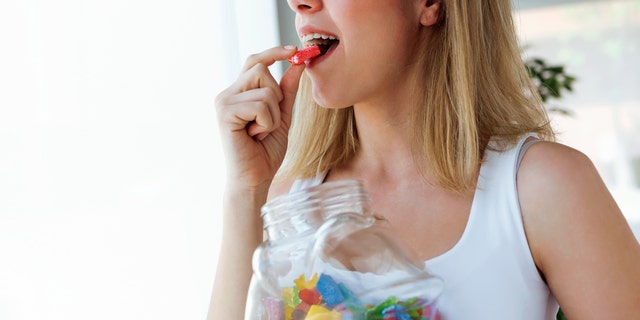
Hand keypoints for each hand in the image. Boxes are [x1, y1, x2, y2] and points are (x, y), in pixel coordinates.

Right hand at [215, 46, 304, 189]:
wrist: (255, 179)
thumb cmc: (265, 151)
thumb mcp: (281, 116)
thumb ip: (287, 91)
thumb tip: (298, 64)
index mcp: (238, 92)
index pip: (255, 62)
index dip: (273, 52)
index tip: (294, 50)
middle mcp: (227, 93)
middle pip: (261, 71)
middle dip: (275, 97)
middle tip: (266, 123)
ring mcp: (223, 102)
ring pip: (264, 89)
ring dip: (272, 115)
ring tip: (260, 132)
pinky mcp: (225, 113)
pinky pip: (260, 105)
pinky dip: (267, 123)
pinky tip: (255, 136)